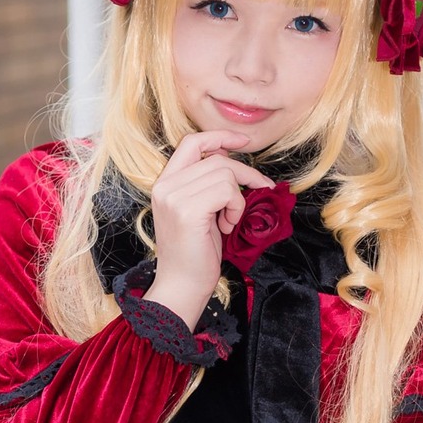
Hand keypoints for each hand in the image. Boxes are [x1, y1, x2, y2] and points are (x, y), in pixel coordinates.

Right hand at [145, 131, 273, 330]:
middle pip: (217, 158)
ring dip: (238, 198)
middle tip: (258, 191)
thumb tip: (231, 157)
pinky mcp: (187, 210)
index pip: (192, 142)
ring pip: (225, 173)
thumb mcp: (201, 210)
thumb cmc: (196, 252)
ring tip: (228, 220)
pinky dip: (236, 207)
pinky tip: (227, 225)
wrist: (183, 286)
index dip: (220, 137)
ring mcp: (174, 196)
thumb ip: (207, 183)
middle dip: (245, 174)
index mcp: (165, 182)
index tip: (244, 141)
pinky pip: (227, 190)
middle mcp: (165, 185)